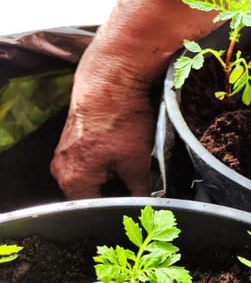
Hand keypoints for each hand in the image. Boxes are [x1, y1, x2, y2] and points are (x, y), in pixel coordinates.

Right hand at [51, 49, 153, 198]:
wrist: (111, 78)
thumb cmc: (121, 118)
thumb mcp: (137, 161)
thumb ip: (141, 190)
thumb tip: (149, 206)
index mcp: (73, 180)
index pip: (96, 210)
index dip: (120, 209)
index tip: (138, 206)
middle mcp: (62, 169)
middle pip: (93, 194)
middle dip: (118, 191)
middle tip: (139, 183)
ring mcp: (65, 152)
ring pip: (94, 175)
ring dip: (114, 173)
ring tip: (132, 162)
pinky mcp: (73, 137)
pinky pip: (91, 158)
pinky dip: (108, 158)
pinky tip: (124, 148)